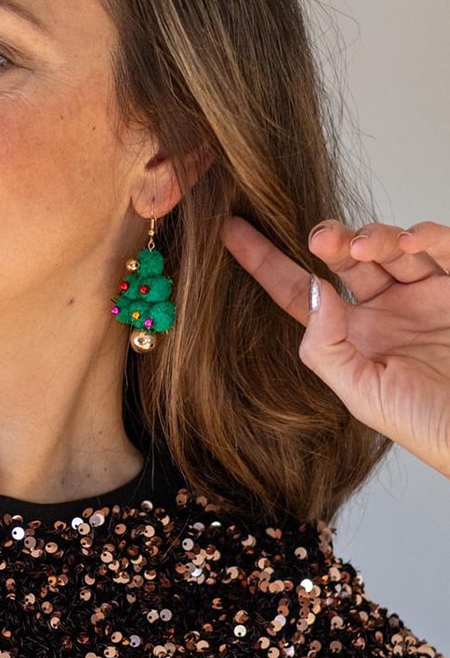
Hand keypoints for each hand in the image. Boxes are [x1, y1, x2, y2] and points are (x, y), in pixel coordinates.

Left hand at [222, 216, 449, 477]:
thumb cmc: (427, 425)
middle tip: (321, 239)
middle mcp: (382, 310)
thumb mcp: (362, 394)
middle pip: (344, 259)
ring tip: (366, 248)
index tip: (229, 231)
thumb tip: (313, 293)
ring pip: (388, 246)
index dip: (264, 261)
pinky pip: (443, 250)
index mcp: (349, 335)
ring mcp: (422, 295)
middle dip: (330, 241)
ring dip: (374, 237)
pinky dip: (428, 237)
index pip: (296, 291)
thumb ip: (328, 348)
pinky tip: (412, 241)